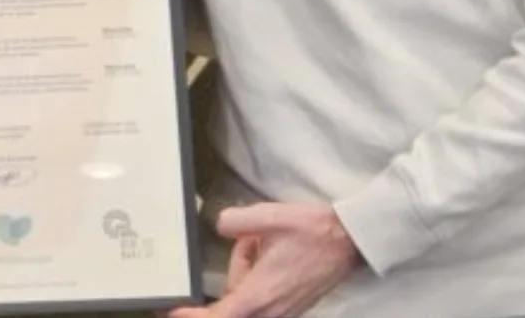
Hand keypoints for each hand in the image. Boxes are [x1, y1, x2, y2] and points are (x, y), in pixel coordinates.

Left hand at [169, 203, 359, 317]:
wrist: (351, 241)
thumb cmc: (312, 231)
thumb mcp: (267, 217)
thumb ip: (234, 222)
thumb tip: (220, 227)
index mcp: (260, 294)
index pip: (220, 316)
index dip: (195, 317)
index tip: (173, 311)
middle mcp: (271, 310)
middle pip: (231, 308)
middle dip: (231, 276)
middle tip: (250, 244)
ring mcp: (283, 311)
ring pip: (246, 302)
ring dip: (246, 271)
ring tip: (263, 243)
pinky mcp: (291, 307)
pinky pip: (261, 298)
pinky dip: (257, 275)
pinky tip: (270, 251)